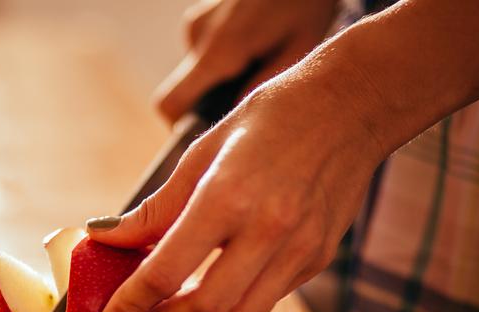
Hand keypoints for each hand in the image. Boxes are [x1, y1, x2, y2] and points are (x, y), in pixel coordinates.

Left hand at [87, 70, 383, 311]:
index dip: (131, 303)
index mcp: (228, 195)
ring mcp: (300, 248)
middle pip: (207, 307)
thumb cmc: (271, 119)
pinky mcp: (318, 258)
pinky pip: (269, 298)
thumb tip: (105, 236)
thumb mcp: (202, 152)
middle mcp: (268, 229)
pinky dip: (234, 304)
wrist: (352, 107)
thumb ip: (155, 208)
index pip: (166, 270)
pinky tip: (215, 289)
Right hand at [156, 0, 339, 122]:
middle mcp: (199, 36)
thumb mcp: (299, 50)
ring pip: (197, 72)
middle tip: (251, 92)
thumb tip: (234, 117)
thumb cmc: (307, 3)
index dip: (179, 127)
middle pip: (185, 91)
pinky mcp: (201, 16)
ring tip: (262, 60)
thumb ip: (263, 88)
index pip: (171, 104)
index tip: (206, 132)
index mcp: (220, 50)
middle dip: (211, 101)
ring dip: (221, 78)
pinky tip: (255, 46)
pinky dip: (223, 60)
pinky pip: (203, 53)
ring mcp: (196, 23)